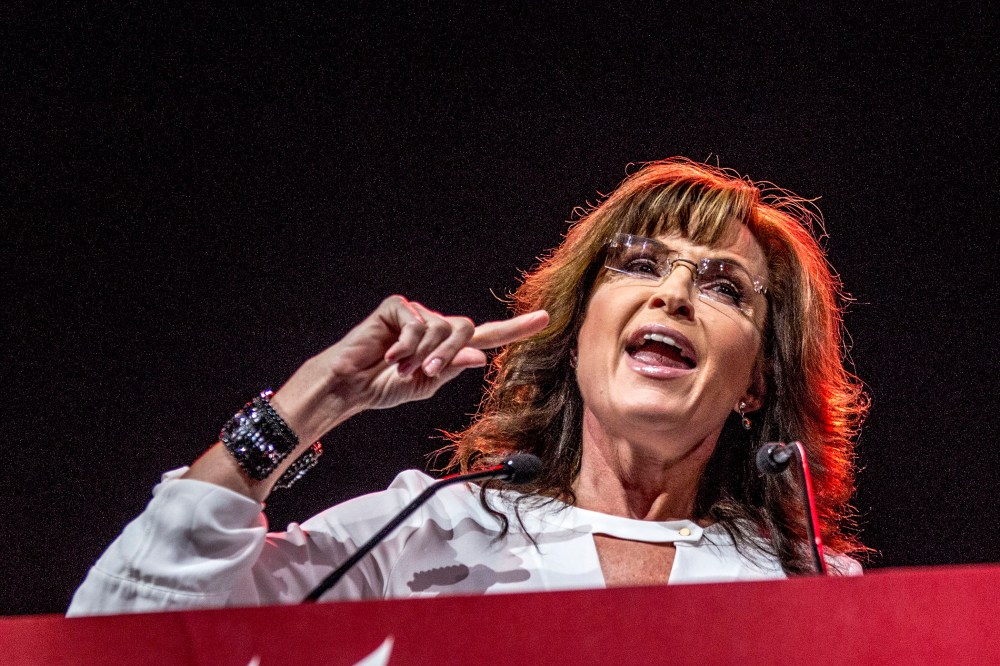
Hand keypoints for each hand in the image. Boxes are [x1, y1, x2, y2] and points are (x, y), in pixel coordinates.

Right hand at [271, 296, 549, 443]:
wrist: (349, 385)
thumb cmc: (384, 386)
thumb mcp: (425, 385)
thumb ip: (452, 369)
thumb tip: (481, 356)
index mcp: (447, 345)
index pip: (487, 335)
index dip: (515, 328)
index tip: (544, 319)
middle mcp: (435, 325)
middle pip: (466, 328)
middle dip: (449, 355)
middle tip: (427, 374)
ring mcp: (417, 314)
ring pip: (442, 328)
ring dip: (423, 355)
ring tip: (401, 368)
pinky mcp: (397, 308)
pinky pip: (417, 323)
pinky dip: (406, 346)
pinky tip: (389, 356)